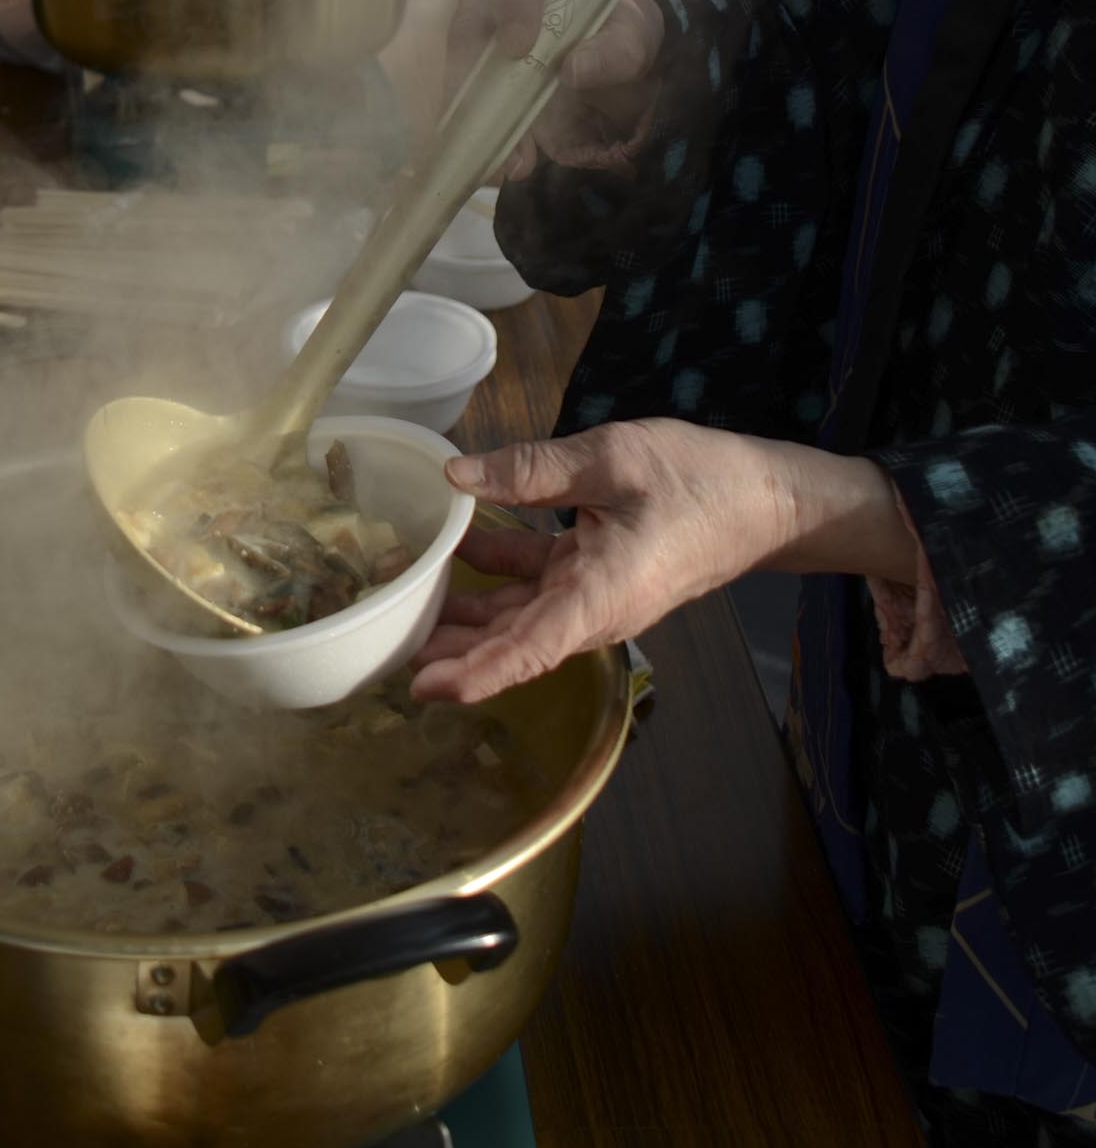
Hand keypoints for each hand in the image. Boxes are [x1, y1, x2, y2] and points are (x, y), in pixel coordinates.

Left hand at [410, 420, 908, 704]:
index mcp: (598, 596)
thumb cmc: (701, 483)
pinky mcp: (592, 575)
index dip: (473, 673)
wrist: (767, 499)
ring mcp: (590, 596)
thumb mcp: (613, 460)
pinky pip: (533, 585)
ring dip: (461, 613)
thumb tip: (456, 477)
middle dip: (447, 648)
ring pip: (513, 614)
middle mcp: (590, 610)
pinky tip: (452, 546)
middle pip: (507, 640)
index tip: (424, 688)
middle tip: (380, 643)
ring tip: (399, 602)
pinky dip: (492, 573)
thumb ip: (532, 471)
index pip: (525, 650)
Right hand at [445, 0, 665, 179]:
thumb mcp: (633, 31)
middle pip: (470, 19)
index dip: (514, 1)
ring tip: (507, 159)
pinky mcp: (473, 65)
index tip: (521, 46)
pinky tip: (499, 160)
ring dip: (478, 115)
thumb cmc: (617, 19)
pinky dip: (479, 130)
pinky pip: (465, 97)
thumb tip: (572, 70)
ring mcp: (477, 26)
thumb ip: (614, 47)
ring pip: (461, 65)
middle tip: (502, 121)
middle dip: (481, 76)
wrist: (610, 39)